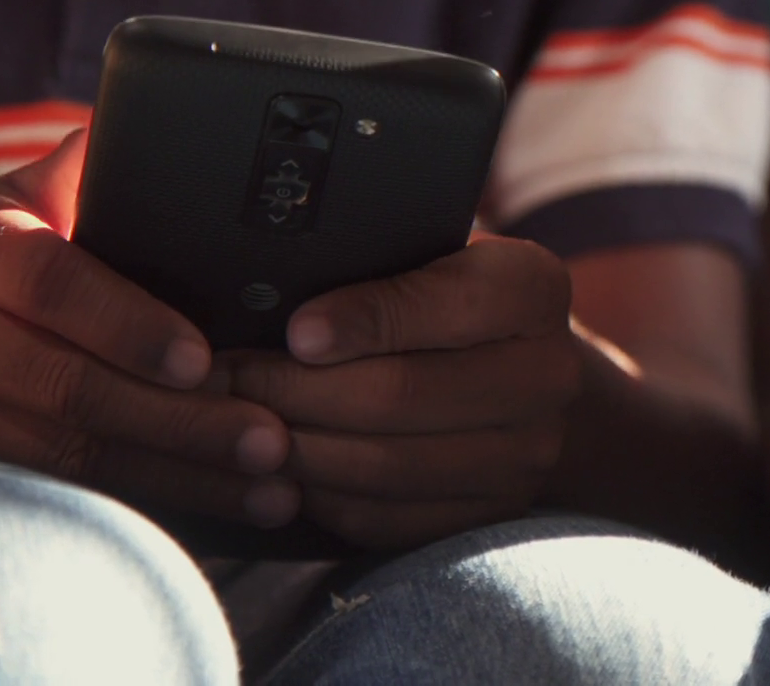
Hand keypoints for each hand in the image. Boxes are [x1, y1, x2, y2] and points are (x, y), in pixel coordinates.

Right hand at [0, 132, 297, 524]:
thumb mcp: (13, 201)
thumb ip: (88, 170)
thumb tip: (159, 122)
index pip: (51, 284)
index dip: (127, 324)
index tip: (200, 355)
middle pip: (70, 389)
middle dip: (181, 421)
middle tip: (270, 439)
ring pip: (71, 456)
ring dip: (179, 476)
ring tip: (269, 489)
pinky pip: (59, 493)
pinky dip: (142, 505)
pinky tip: (212, 511)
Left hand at [224, 236, 580, 549]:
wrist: (523, 374)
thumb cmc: (448, 296)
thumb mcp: (436, 252)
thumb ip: (381, 261)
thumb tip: (271, 284)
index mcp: (535, 290)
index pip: (449, 305)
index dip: (365, 320)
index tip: (294, 329)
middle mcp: (549, 375)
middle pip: (403, 395)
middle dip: (294, 389)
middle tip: (220, 377)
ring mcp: (528, 455)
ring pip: (387, 465)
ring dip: (293, 448)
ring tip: (230, 425)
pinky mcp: (492, 514)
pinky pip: (386, 517)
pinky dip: (319, 496)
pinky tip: (276, 468)